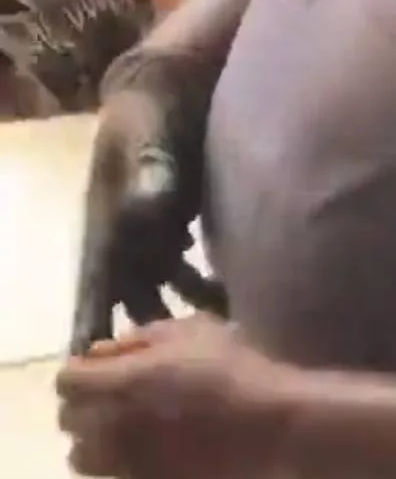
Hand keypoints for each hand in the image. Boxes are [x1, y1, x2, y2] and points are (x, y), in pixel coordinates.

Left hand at [57, 316, 288, 478]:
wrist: (275, 428)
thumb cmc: (236, 368)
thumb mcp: (192, 330)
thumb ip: (139, 339)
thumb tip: (102, 352)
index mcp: (119, 384)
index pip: (67, 381)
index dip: (83, 372)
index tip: (104, 368)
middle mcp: (112, 429)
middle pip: (69, 422)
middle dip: (87, 406)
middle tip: (119, 398)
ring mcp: (129, 468)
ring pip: (84, 460)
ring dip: (99, 442)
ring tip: (132, 432)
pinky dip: (131, 470)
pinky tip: (161, 456)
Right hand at [70, 60, 223, 353]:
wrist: (168, 89)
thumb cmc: (148, 116)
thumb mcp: (146, 142)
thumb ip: (149, 175)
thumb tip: (151, 207)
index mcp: (104, 229)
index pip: (92, 293)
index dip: (88, 334)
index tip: (82, 378)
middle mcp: (123, 241)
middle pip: (129, 306)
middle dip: (140, 347)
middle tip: (162, 389)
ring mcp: (149, 236)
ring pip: (160, 294)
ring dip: (182, 321)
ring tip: (214, 348)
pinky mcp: (174, 227)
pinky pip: (186, 273)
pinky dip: (203, 292)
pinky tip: (230, 308)